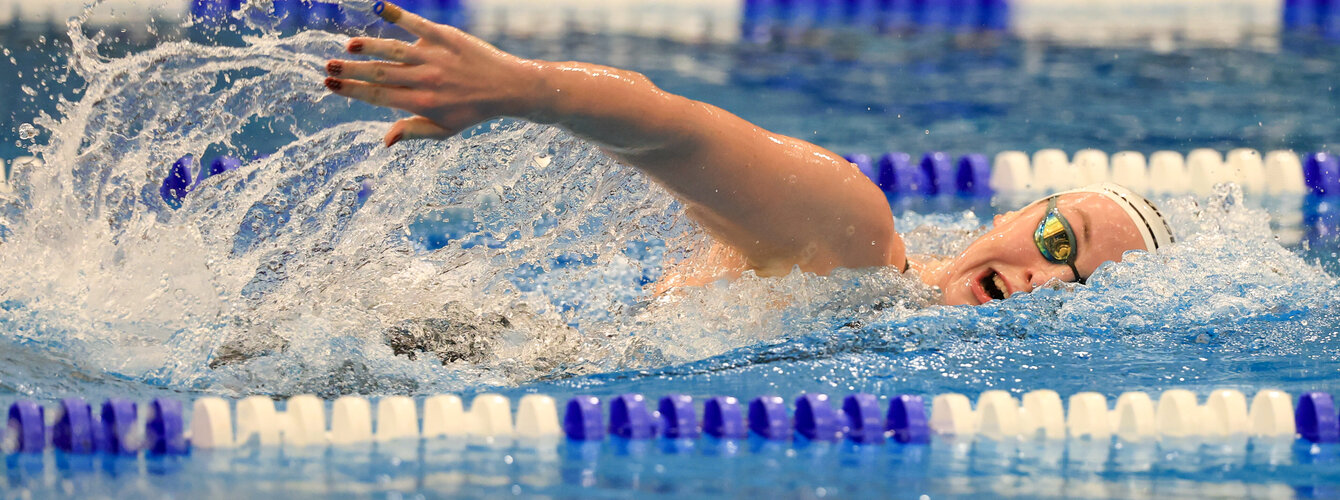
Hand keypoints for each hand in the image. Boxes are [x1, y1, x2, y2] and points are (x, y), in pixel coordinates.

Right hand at [324, 1, 542, 146]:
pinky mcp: (447, 37)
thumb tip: (383, 141)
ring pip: (395, 50)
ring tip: (348, 46)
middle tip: (328, 66)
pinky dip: (398, 16)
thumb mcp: (444, 130)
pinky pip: (418, 24)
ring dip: (369, 47)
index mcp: (421, 103)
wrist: (509, 87)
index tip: (330, 84)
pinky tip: (378, 8)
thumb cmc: (473, 110)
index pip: (378, 96)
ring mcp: (436, 57)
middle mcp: (426, 80)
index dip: (352, 90)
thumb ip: (412, 132)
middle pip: (380, 74)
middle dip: (351, 70)